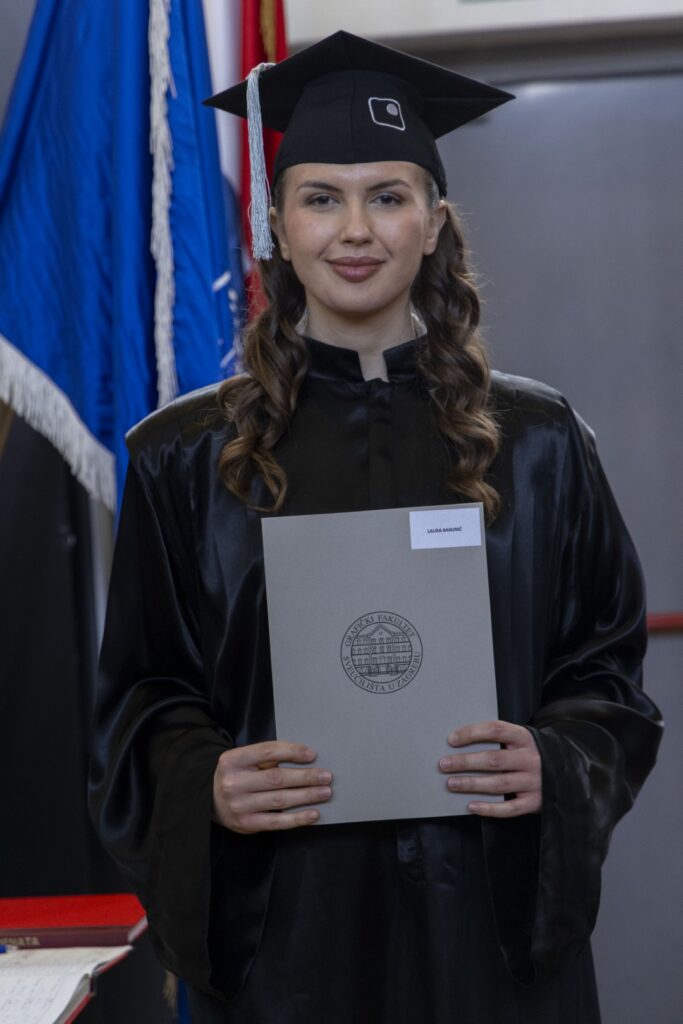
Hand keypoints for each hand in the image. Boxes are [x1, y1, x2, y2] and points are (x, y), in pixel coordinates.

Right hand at [213, 741, 332, 833]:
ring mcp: (239, 805)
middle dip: (305, 777)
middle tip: (326, 776)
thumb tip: (303, 759)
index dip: (292, 751)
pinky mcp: (246, 824)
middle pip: (277, 778)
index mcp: (233, 760)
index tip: (312, 754)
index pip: (267, 751)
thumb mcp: (242, 760)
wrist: (209, 799)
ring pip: (280, 800)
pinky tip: (313, 814)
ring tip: (325, 792)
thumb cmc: (235, 775)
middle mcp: (234, 782)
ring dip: (306, 796)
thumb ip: (265, 758)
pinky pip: (277, 822)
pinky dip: (298, 818)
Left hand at [439, 720, 541, 817]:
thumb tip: (460, 742)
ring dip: (472, 784)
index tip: (451, 740)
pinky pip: (510, 808)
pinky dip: (490, 809)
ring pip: (499, 784)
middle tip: (444, 765)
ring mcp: (534, 782)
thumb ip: (500, 740)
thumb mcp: (521, 740)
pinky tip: (471, 806)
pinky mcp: (535, 802)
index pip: (496, 730)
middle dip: (466, 762)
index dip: (472, 733)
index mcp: (525, 738)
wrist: (569, 771)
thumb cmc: (532, 753)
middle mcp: (531, 759)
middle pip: (493, 759)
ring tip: (451, 784)